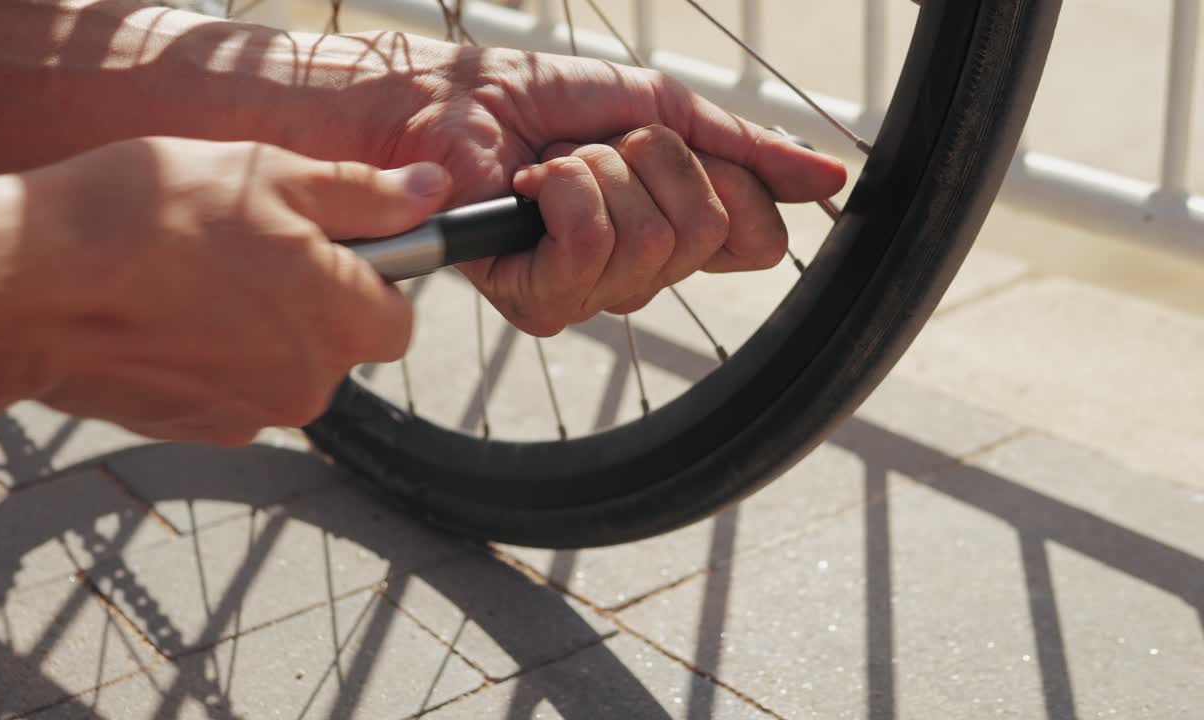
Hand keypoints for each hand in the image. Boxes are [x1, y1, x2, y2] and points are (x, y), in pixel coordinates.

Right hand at [0, 137, 451, 443]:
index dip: (371, 279)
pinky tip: (163, 316)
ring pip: (281, 367)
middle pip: (338, 344)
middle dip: (308, 302)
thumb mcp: (274, 177)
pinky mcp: (196, 430)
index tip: (329, 247)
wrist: (33, 287)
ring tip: (191, 278)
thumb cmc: (154, 219)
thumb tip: (432, 196)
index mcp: (344, 322)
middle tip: (245, 248)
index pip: (398, 318)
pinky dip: (209, 358)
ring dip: (256, 329)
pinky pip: (229, 389)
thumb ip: (366, 196)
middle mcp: (311, 384)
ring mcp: (251, 415)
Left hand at [302, 34, 845, 334]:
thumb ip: (744, 148)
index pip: (756, 239)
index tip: (666, 143)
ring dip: (600, 171)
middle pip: (708, 232)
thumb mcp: (662, 110)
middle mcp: (642, 276)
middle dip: (653, 159)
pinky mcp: (540, 301)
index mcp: (675, 234)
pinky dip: (565, 190)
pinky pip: (594, 248)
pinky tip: (531, 187)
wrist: (454, 100)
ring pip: (652, 242)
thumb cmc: (541, 101)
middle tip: (598, 146)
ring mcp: (592, 295)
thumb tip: (830, 177)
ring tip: (554, 164)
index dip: (728, 178)